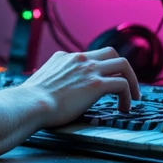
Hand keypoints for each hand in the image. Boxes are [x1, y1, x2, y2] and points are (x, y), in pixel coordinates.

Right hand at [24, 47, 140, 125]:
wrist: (30, 105)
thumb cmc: (31, 101)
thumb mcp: (42, 82)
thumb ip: (52, 81)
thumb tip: (51, 95)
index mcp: (64, 57)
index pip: (90, 56)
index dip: (101, 69)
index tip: (104, 82)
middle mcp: (79, 59)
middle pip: (111, 54)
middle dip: (121, 69)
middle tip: (125, 85)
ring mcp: (89, 70)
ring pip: (123, 65)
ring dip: (131, 80)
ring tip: (132, 97)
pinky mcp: (96, 85)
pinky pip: (122, 84)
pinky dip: (128, 95)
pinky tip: (124, 108)